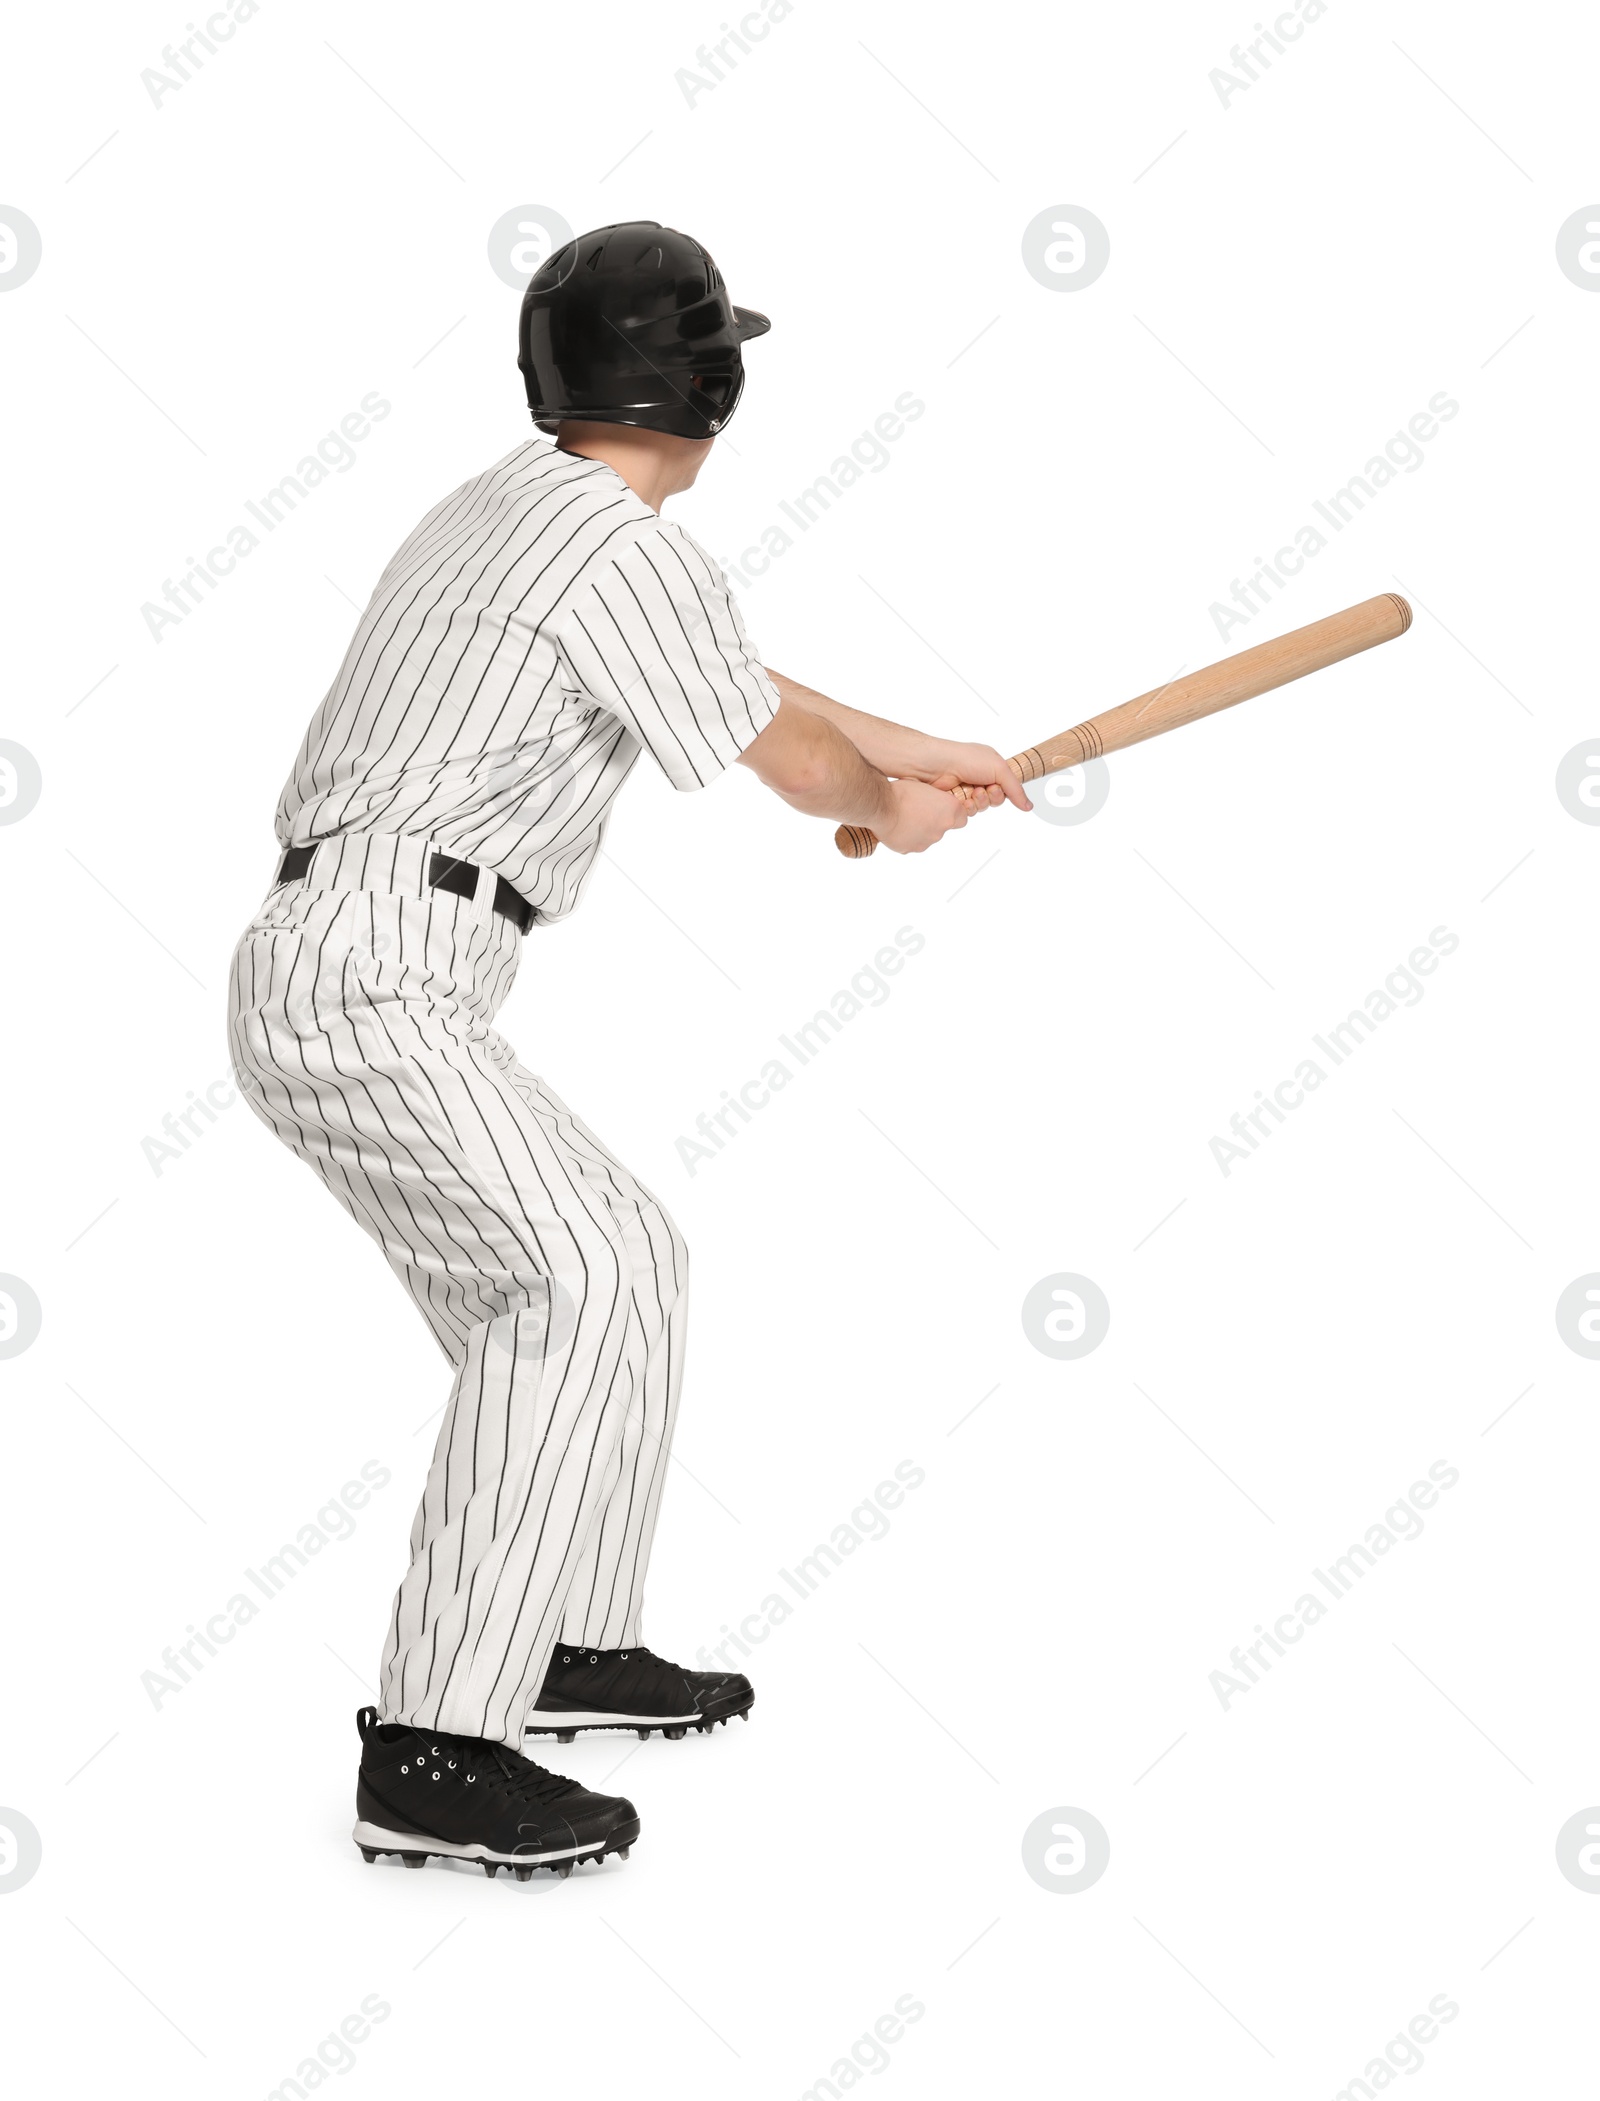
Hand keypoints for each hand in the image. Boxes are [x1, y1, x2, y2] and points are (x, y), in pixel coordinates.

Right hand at [876, 777, 973, 854]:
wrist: (881, 807)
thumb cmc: (902, 792)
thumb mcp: (925, 787)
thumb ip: (935, 798)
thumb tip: (934, 803)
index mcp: (949, 812)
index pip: (962, 818)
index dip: (952, 813)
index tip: (943, 808)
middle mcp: (942, 830)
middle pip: (942, 827)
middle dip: (933, 820)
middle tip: (918, 810)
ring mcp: (926, 842)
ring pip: (927, 836)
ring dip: (919, 829)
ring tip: (904, 817)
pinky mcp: (910, 849)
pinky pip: (911, 843)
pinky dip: (906, 837)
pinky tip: (897, 826)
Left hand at [912, 741, 1032, 815]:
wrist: (938, 766)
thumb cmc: (967, 759)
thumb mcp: (999, 768)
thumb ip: (1016, 788)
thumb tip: (1028, 806)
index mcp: (990, 767)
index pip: (1006, 787)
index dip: (1006, 790)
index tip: (999, 786)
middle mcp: (979, 779)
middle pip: (996, 800)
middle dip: (992, 796)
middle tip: (985, 788)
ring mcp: (966, 791)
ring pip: (982, 808)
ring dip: (980, 801)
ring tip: (972, 791)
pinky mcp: (955, 802)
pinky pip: (968, 814)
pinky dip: (967, 808)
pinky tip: (962, 799)